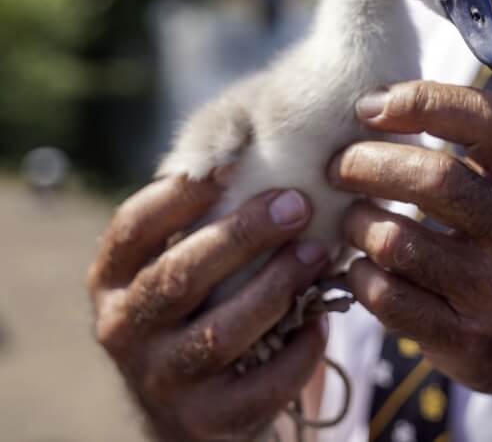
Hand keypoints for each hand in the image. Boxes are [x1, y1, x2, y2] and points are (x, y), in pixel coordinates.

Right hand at [87, 174, 329, 441]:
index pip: (132, 228)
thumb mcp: (182, 257)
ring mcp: (162, 380)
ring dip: (276, 287)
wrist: (194, 402)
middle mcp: (124, 329)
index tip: (235, 166)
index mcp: (112, 280)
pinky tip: (319, 318)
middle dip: (242, 236)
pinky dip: (298, 349)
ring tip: (318, 253)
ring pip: (220, 333)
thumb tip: (242, 139)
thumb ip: (201, 212)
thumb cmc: (198, 303)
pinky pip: (260, 385)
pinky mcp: (206, 420)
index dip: (180, 194)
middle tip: (296, 205)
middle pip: (179, 276)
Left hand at [330, 81, 491, 439]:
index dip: (421, 101)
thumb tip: (377, 104)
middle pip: (433, 179)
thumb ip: (476, 144)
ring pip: (398, 242)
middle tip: (338, 166)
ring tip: (352, 218)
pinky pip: (389, 299)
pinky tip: (362, 265)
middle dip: (367, 164)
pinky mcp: (469, 341)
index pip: (486, 118)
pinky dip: (360, 275)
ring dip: (357, 222)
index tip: (369, 106)